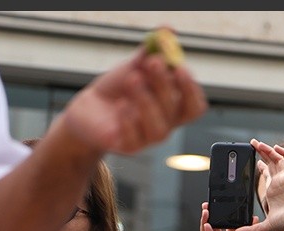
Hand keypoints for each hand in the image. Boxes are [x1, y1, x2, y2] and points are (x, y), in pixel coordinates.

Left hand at [61, 47, 207, 154]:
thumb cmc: (118, 89)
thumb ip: (152, 50)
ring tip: (131, 80)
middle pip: (175, 110)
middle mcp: (165, 123)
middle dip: (164, 84)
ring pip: (159, 127)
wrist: (89, 108)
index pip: (194, 105)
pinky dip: (128, 120)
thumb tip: (168, 30)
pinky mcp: (128, 147)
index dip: (190, 89)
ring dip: (146, 101)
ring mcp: (148, 138)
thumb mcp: (135, 66)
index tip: (179, 68)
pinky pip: (134, 138)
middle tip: (152, 63)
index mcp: (173, 106)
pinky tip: (120, 106)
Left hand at [235, 139, 283, 230]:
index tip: (252, 161)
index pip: (266, 174)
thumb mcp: (266, 226)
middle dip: (261, 153)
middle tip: (252, 144)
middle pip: (270, 163)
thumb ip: (252, 229)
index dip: (259, 167)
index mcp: (273, 191)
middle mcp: (279, 182)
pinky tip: (275, 147)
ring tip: (258, 143)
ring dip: (268, 150)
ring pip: (276, 159)